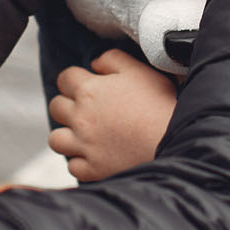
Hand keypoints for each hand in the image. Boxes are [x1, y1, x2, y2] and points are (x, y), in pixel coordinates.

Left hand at [47, 49, 178, 180]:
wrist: (174, 141)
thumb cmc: (158, 103)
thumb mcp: (139, 70)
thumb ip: (112, 60)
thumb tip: (94, 64)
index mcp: (89, 90)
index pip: (64, 78)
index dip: (74, 79)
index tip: (86, 84)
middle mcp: (80, 118)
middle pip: (56, 106)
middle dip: (67, 105)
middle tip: (86, 109)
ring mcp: (84, 146)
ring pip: (56, 139)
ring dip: (66, 135)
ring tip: (84, 135)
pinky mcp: (92, 169)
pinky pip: (73, 166)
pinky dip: (81, 162)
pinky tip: (95, 156)